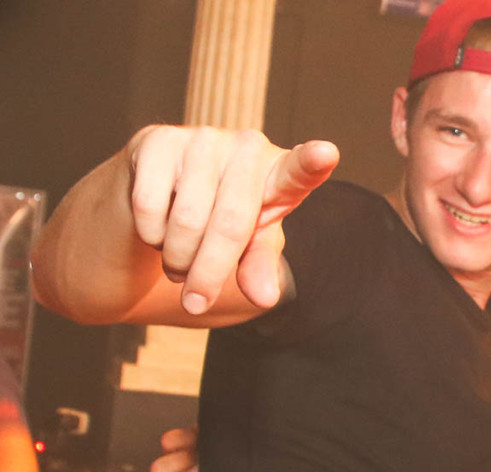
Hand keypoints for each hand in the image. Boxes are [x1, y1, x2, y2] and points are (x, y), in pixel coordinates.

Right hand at [126, 125, 339, 313]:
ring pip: (185, 222)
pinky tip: (158, 229)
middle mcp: (246, 146)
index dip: (312, 162)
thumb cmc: (222, 220)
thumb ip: (260, 266)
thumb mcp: (250, 246)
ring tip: (179, 260)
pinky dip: (151, 235)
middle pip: (230, 225)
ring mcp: (202, 138)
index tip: (326, 153)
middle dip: (208, 274)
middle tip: (196, 301)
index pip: (299, 171)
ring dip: (176, 259)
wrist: (163, 197)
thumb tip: (265, 297)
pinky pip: (150, 207)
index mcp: (280, 173)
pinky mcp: (158, 138)